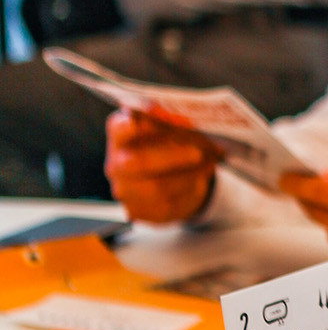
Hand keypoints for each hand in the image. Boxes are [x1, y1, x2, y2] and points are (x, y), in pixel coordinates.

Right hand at [105, 108, 218, 223]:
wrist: (170, 180)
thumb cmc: (170, 146)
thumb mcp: (173, 129)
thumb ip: (174, 122)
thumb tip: (182, 123)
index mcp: (119, 136)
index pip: (121, 128)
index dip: (138, 123)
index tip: (158, 117)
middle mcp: (116, 164)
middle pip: (138, 162)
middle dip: (172, 157)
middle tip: (198, 153)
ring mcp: (125, 190)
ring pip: (157, 187)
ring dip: (189, 175)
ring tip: (210, 164)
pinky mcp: (140, 211)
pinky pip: (168, 204)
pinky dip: (190, 190)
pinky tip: (202, 178)